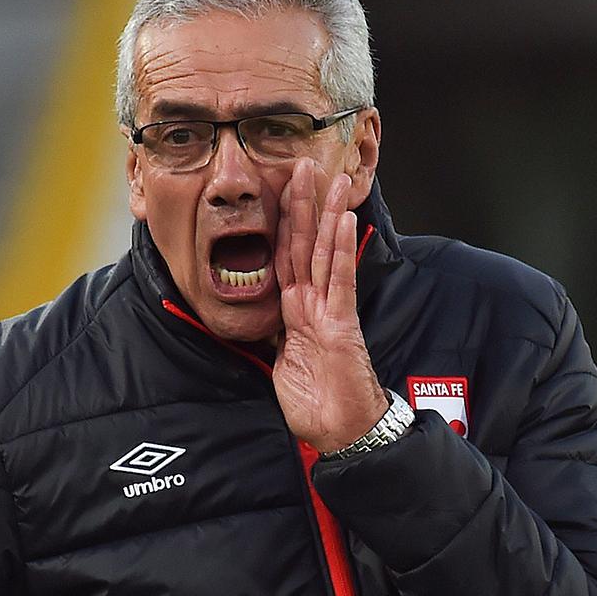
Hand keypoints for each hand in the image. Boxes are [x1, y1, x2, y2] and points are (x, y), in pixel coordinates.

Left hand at [273, 160, 387, 452]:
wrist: (339, 430)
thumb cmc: (314, 400)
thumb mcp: (278, 360)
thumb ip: (271, 332)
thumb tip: (253, 315)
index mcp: (295, 309)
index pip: (286, 255)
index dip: (283, 222)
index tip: (282, 188)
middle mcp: (313, 302)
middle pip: (305, 243)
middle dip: (303, 204)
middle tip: (303, 164)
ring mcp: (329, 309)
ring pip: (323, 253)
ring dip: (326, 214)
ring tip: (330, 179)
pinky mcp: (341, 324)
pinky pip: (339, 281)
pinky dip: (340, 250)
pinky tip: (343, 222)